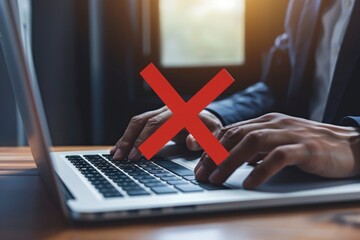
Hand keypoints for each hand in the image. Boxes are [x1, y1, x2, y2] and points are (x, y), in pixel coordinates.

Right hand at [110, 107, 222, 160]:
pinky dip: (127, 137)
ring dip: (125, 138)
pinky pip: (137, 126)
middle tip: (122, 158)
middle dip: (130, 140)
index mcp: (179, 113)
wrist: (207, 117)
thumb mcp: (213, 134)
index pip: (157, 124)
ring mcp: (159, 112)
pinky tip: (118, 148)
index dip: (145, 139)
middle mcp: (166, 110)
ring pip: (137, 122)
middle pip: (143, 121)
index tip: (137, 155)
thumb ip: (205, 139)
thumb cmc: (209, 128)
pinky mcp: (154, 118)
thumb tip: (190, 142)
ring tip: (115, 155)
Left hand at [195, 113, 359, 188]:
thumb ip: (258, 147)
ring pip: (252, 142)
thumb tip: (233, 159)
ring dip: (230, 161)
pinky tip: (249, 183)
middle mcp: (275, 123)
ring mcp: (290, 134)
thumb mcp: (279, 141)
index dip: (212, 147)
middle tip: (202, 174)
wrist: (349, 145)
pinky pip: (278, 157)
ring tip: (217, 179)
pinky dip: (261, 170)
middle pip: (237, 135)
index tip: (199, 164)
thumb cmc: (310, 145)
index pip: (232, 131)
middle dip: (215, 155)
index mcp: (266, 121)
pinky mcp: (306, 148)